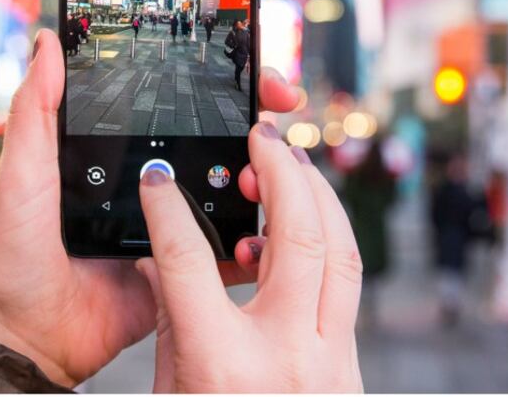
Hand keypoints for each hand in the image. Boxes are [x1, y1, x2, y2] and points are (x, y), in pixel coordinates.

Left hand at [0, 28, 301, 385]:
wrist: (30, 337)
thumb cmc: (16, 255)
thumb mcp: (23, 173)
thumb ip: (35, 110)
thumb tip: (48, 40)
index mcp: (117, 153)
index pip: (177, 105)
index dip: (218, 83)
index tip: (252, 73)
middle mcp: (152, 183)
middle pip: (219, 141)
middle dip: (258, 122)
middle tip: (281, 106)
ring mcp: (173, 226)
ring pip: (233, 191)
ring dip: (262, 175)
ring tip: (264, 171)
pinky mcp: (186, 269)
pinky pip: (231, 250)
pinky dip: (255, 239)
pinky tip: (264, 227)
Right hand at [136, 122, 363, 392]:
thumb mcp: (172, 388)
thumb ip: (169, 319)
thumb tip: (158, 262)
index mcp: (221, 365)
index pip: (190, 262)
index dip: (168, 210)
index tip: (157, 179)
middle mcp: (284, 356)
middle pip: (297, 238)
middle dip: (280, 172)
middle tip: (262, 137)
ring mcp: (329, 363)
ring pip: (341, 255)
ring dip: (319, 197)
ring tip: (294, 163)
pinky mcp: (350, 368)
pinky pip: (345, 287)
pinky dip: (327, 243)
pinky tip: (304, 224)